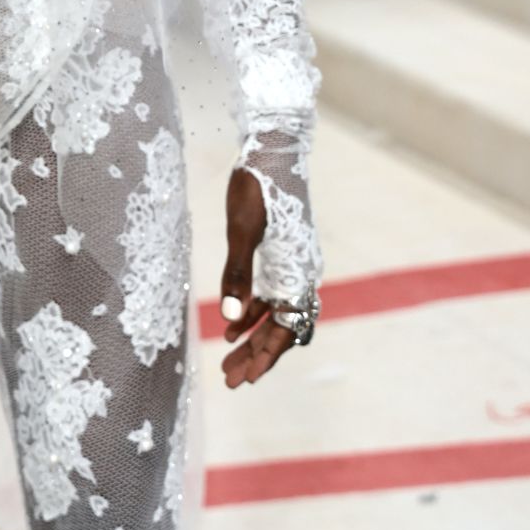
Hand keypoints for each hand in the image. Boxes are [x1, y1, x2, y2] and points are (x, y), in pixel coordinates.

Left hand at [219, 167, 295, 387]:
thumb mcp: (242, 230)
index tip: (244, 380)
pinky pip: (270, 295)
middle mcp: (301, 274)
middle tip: (230, 380)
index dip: (264, 357)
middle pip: (281, 329)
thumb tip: (232, 321)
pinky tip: (232, 327)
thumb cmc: (258, 186)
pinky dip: (253, 312)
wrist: (274, 149)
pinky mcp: (281, 256)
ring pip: (275, 315)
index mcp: (297, 273)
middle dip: (256, 356)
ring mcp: (293, 266)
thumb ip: (238, 275)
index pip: (285, 330)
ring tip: (227, 361)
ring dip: (253, 338)